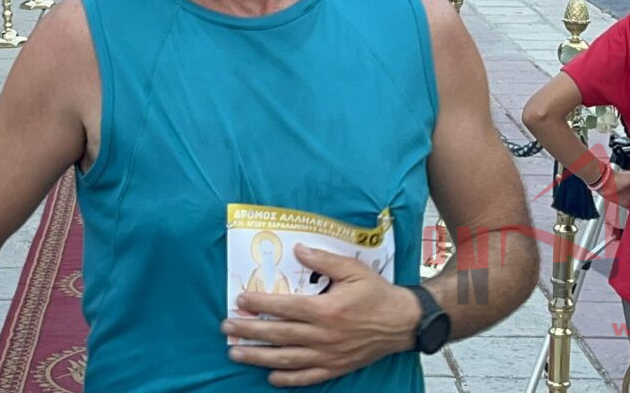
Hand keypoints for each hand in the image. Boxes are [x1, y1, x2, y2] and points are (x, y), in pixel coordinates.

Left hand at [220, 244, 414, 386]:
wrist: (403, 323)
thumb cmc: (376, 294)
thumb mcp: (353, 270)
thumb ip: (324, 260)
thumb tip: (298, 251)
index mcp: (327, 309)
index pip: (285, 307)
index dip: (260, 304)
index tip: (240, 300)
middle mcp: (324, 335)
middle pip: (279, 334)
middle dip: (249, 331)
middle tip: (226, 327)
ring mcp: (329, 355)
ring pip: (287, 358)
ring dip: (258, 357)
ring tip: (236, 353)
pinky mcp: (336, 368)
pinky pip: (307, 377)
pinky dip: (287, 379)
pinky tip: (270, 376)